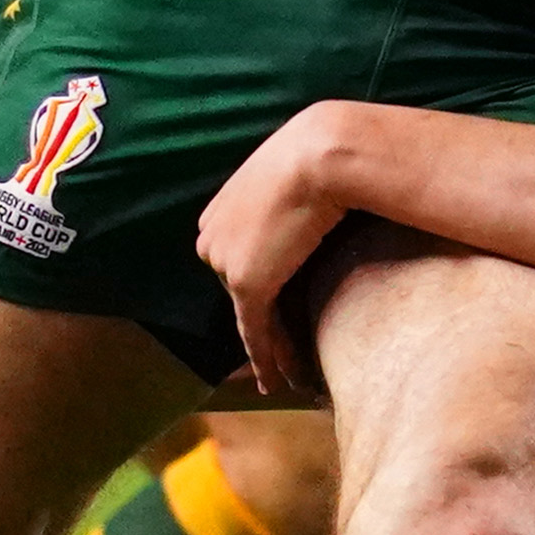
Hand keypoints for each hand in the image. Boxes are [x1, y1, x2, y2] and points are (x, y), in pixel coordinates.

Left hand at [199, 114, 351, 399]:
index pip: (240, 260)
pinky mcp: (247, 284)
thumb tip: (314, 206)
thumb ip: (290, 197)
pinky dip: (266, 359)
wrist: (321, 153)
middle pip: (242, 289)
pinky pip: (256, 330)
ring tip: (288, 375)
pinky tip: (274, 381)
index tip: (272, 314)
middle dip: (264, 322)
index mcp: (221, 210)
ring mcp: (227, 261)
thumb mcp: (294, 173)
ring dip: (272, 346)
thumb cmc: (320, 152)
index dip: (260, 289)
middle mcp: (213, 236)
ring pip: (252, 314)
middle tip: (283, 354)